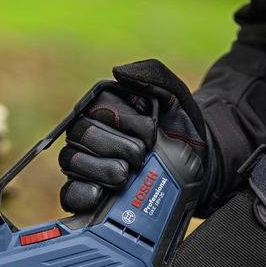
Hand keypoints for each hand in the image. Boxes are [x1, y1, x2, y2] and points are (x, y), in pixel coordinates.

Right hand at [59, 59, 212, 212]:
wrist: (195, 168)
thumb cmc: (179, 130)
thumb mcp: (175, 98)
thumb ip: (152, 76)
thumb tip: (118, 72)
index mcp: (106, 106)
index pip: (97, 109)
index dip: (123, 122)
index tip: (151, 133)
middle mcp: (89, 133)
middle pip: (81, 135)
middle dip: (115, 146)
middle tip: (141, 156)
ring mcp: (84, 163)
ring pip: (71, 161)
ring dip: (100, 169)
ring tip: (125, 176)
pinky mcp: (85, 191)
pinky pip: (69, 193)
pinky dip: (81, 194)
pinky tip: (99, 194)